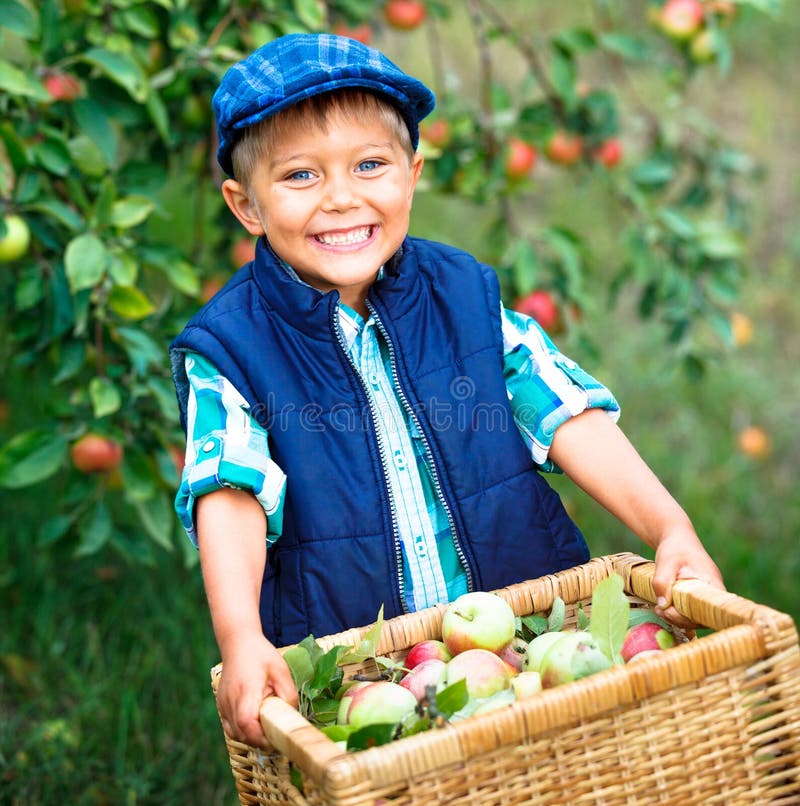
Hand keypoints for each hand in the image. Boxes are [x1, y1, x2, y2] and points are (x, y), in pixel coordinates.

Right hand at [216, 632, 297, 746]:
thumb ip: (288, 694)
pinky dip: (242, 730)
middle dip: (259, 740)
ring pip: (234, 732)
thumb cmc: (261, 655)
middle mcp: (230, 700)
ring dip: (250, 736)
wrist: (238, 642)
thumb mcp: (281, 670)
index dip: (260, 737)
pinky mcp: (221, 705)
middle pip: (241, 733)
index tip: (276, 739)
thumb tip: (291, 716)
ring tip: (267, 728)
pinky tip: (255, 722)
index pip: (247, 723)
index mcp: (246, 690)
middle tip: (276, 736)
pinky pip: (230, 726)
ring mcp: (223, 704)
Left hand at [653, 528, 724, 628]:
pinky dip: (678, 612)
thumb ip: (663, 582)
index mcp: (712, 584)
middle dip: (680, 619)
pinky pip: (691, 610)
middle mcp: (713, 592)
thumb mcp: (666, 562)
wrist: (677, 538)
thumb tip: (663, 605)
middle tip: (660, 611)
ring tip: (659, 610)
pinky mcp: (697, 596)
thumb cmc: (675, 548)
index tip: (670, 611)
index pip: (709, 611)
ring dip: (677, 617)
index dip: (691, 618)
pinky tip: (663, 607)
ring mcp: (706, 594)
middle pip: (702, 617)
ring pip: (696, 615)